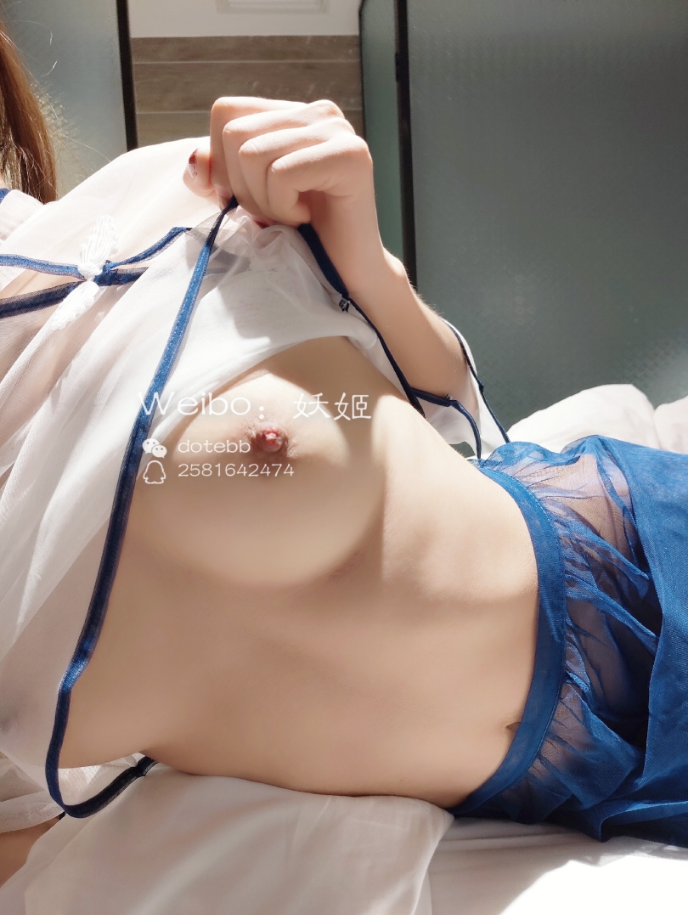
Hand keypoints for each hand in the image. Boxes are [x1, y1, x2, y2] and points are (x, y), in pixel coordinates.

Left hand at [183, 96, 388, 296]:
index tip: (251, 199)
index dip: (222, 163)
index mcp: (291, 114)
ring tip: (291, 217)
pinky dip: (283, 208)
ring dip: (263, 201)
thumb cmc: (298, 238)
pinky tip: (306, 219)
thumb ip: (215, 176)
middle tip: (274, 214)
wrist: (345, 278)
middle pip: (235, 133)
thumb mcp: (244, 200)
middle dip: (242, 187)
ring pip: (253, 154)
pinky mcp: (350, 156)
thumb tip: (196, 160)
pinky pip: (281, 174)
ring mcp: (337, 130)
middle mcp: (317, 112)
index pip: (226, 112)